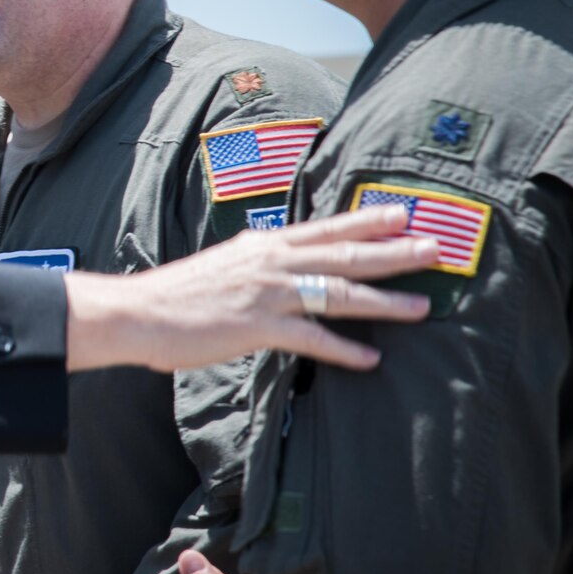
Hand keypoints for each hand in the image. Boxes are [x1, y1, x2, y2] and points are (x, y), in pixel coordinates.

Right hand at [65, 204, 437, 372]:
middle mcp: (271, 262)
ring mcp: (267, 293)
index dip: (366, 221)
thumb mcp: (224, 265)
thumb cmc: (177, 294)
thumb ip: (258, 263)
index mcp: (263, 245)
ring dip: (384, 301)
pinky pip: (312, 338)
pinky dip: (344, 349)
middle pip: (344, 254)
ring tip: (422, 308)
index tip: (402, 214)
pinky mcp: (257, 326)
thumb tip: (282, 263)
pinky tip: (370, 359)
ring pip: (339, 292)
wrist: (137, 311)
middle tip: (435, 248)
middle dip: (394, 252)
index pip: (325, 228)